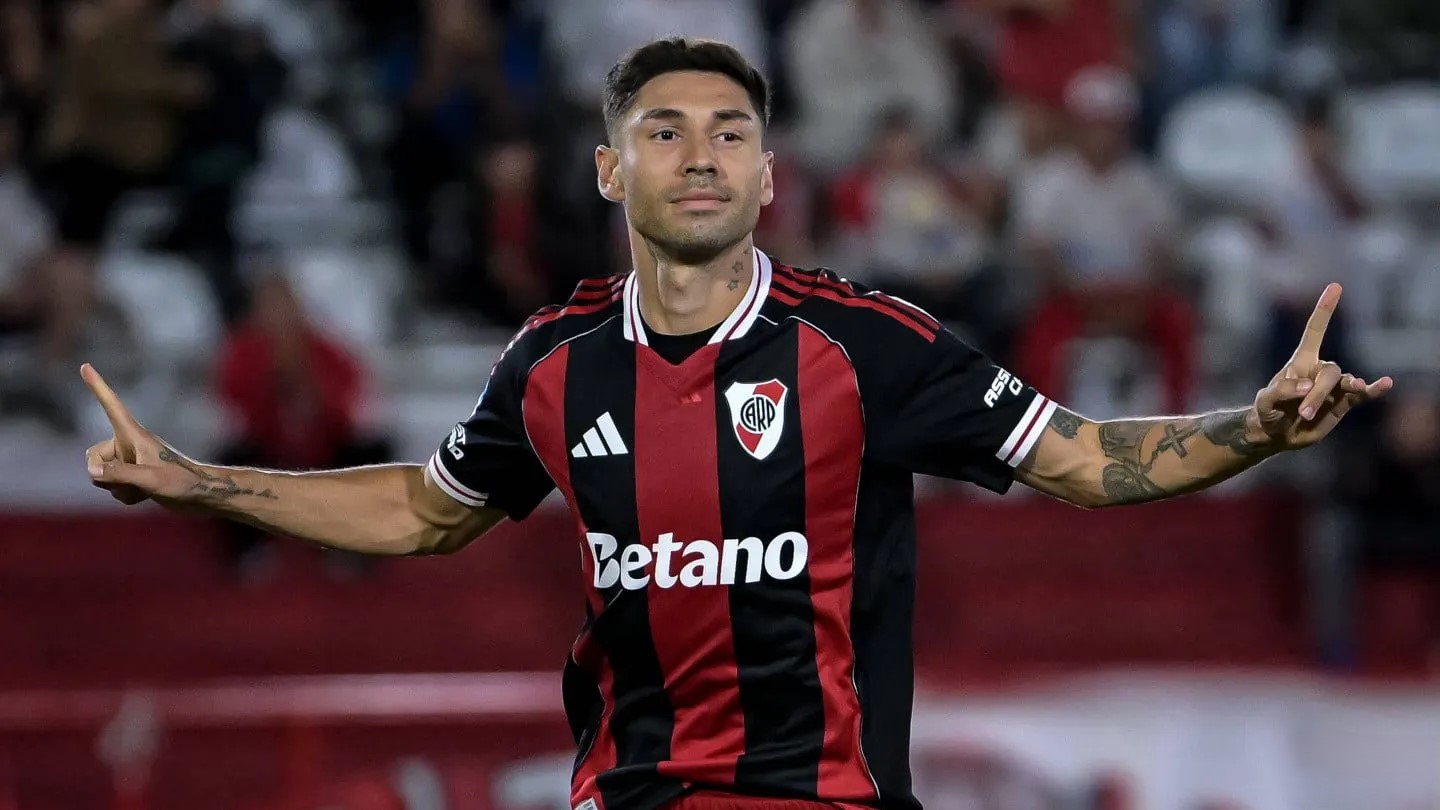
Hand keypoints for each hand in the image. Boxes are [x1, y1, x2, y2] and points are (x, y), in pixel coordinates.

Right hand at [82, 364, 202, 504]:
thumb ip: (118, 474)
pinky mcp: (135, 475)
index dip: (97, 387)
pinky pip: (114, 487)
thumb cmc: (181, 482)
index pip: (111, 406)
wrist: (202, 496)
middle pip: (93, 457)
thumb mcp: (149, 479)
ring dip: (117, 487)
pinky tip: (146, 496)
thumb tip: (91, 470)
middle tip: (134, 481)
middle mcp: (129, 444)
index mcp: (134, 434)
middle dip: (104, 475)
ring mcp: (131, 460)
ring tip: (145, 488)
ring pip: (101, 475)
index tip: (85, 366)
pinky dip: (126, 495)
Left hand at [1250, 283, 1392, 449]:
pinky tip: (1385, 384)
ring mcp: (1333, 386)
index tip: (1336, 286)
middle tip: (1301, 413)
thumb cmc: (1268, 412)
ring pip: (1343, 385)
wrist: (1277, 433)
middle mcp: (1320, 370)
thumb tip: (1308, 387)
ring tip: (1308, 415)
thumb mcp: (1265, 401)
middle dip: (1317, 392)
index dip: (1325, 310)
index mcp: (1301, 361)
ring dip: (1327, 399)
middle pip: (1330, 371)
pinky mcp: (1343, 403)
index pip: (1315, 330)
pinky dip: (1374, 390)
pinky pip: (1362, 394)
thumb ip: (1282, 391)